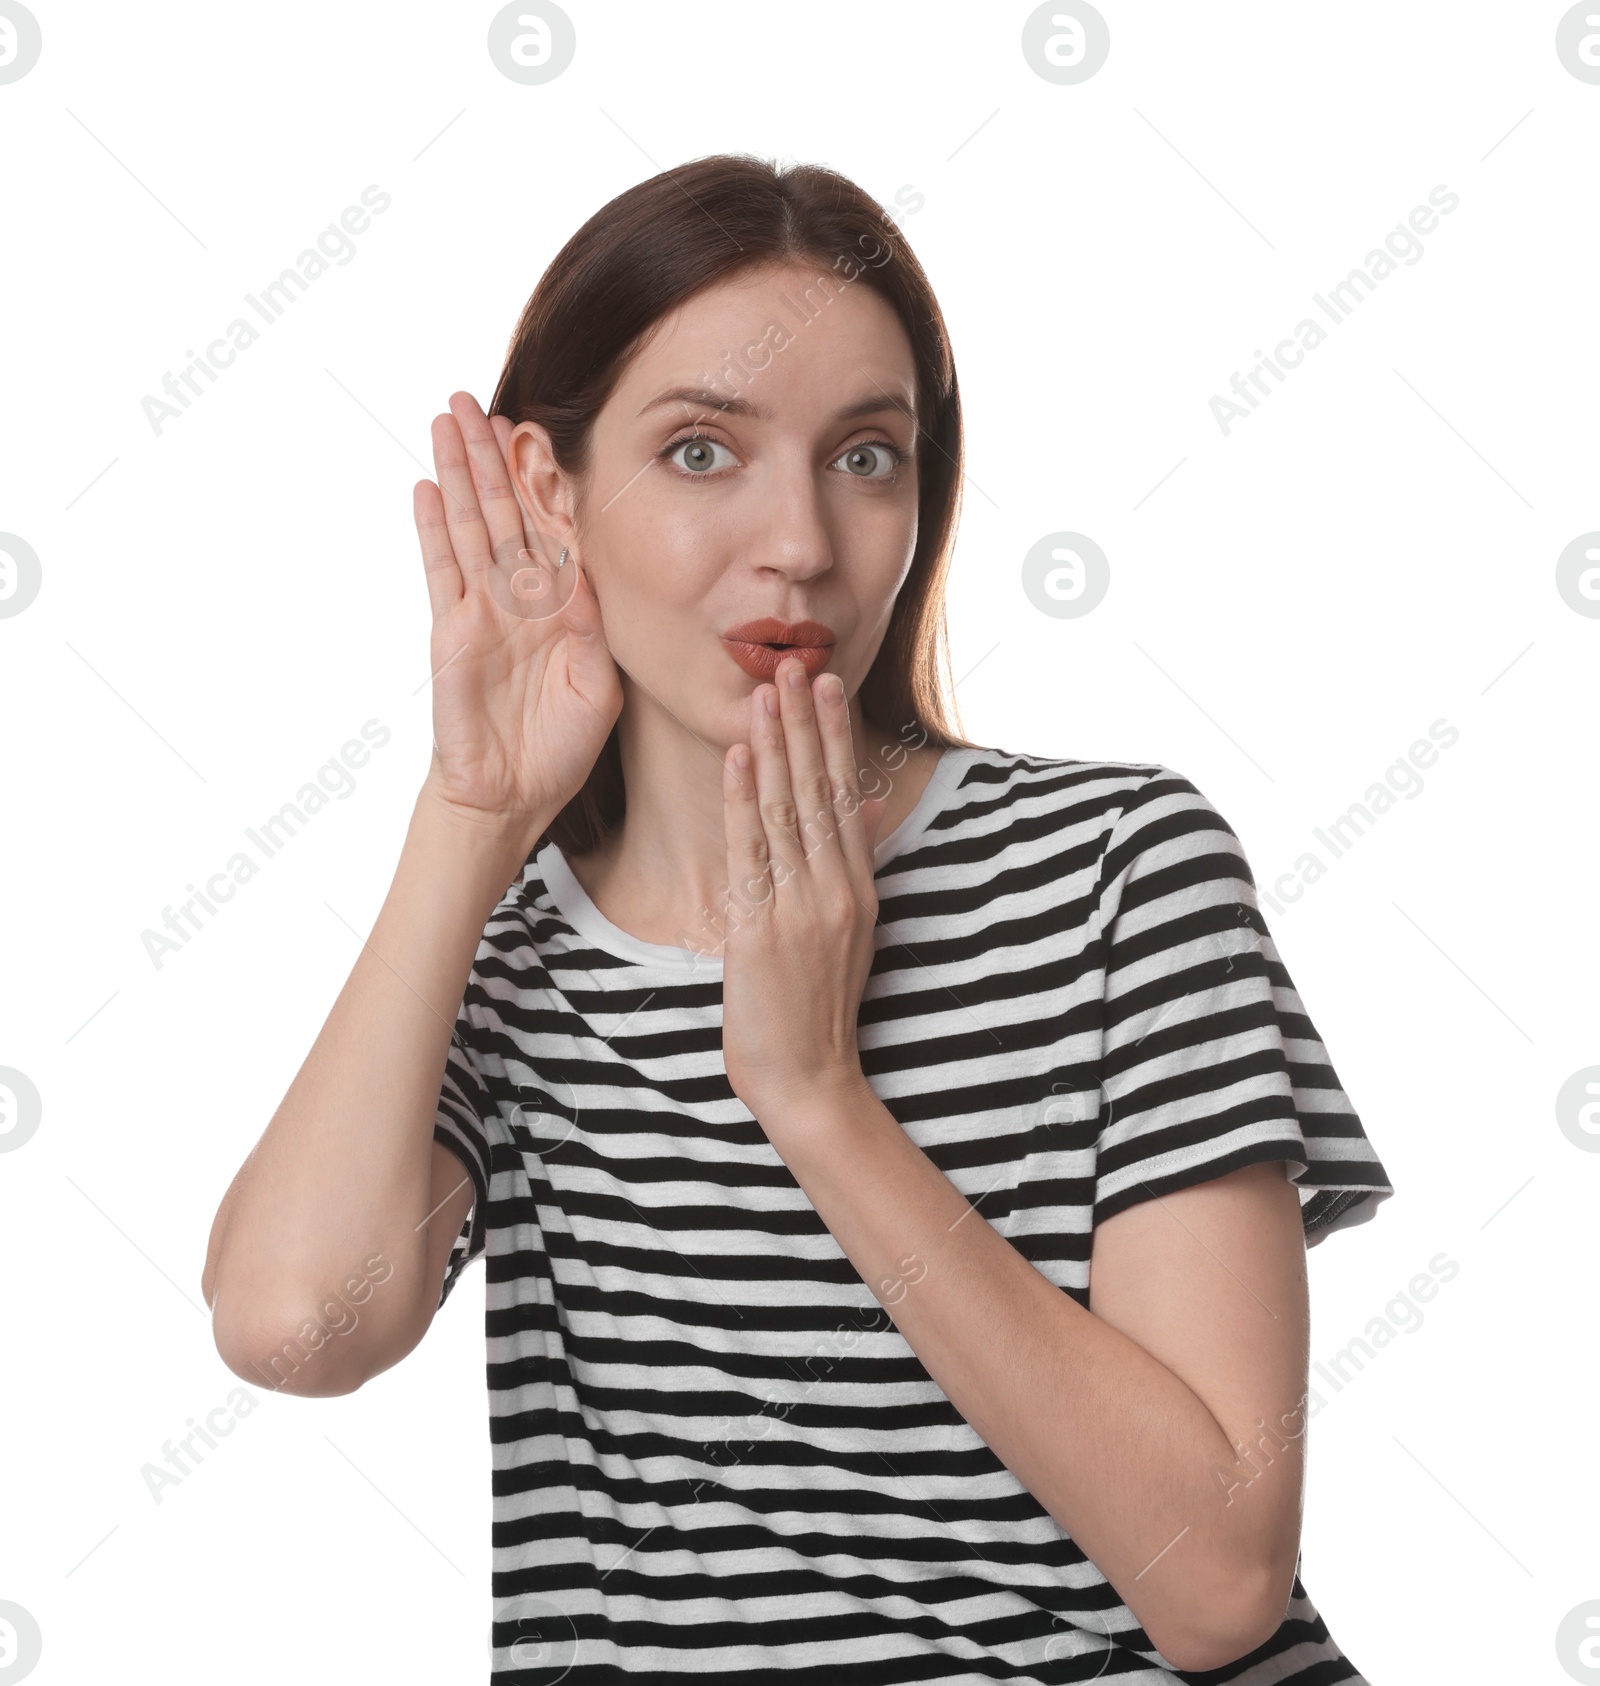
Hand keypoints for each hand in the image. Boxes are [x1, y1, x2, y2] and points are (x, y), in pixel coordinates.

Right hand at [413, 392, 621, 832]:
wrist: (512, 794)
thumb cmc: (560, 747)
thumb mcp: (600, 683)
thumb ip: (597, 628)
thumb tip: (589, 576)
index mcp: (563, 606)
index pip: (552, 528)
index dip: (544, 480)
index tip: (541, 430)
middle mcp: (519, 598)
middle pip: (503, 510)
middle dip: (492, 455)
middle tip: (478, 398)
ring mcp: (481, 609)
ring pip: (469, 524)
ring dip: (459, 471)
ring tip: (447, 418)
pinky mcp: (450, 629)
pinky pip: (440, 568)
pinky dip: (432, 527)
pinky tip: (425, 485)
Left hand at [719, 655, 892, 1128]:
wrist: (808, 1078)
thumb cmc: (818, 1009)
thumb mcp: (850, 934)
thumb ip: (851, 868)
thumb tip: (860, 809)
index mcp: (858, 890)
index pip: (844, 797)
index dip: (833, 738)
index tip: (828, 686)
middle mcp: (836, 891)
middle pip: (819, 792)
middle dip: (807, 725)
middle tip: (799, 665)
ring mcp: (802, 909)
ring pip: (788, 811)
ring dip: (776, 746)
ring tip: (768, 692)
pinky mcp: (764, 929)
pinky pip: (752, 852)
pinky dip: (745, 801)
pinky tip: (742, 757)